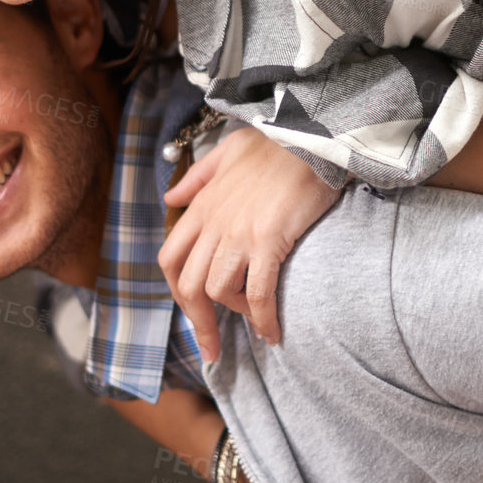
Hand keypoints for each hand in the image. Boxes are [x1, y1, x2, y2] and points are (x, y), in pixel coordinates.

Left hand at [158, 127, 342, 360]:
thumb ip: (198, 176)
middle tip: (213, 347)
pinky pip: (257, 293)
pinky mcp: (267, 240)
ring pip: (218, 291)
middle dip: (199, 322)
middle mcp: (214, 223)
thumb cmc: (277, 143)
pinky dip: (262, 319)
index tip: (193, 312)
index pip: (171, 258)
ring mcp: (238, 233)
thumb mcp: (229, 150)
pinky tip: (272, 332)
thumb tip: (171, 199)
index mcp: (202, 205)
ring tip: (255, 322)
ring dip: (235, 315)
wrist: (312, 135)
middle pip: (188, 285)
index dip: (178, 292)